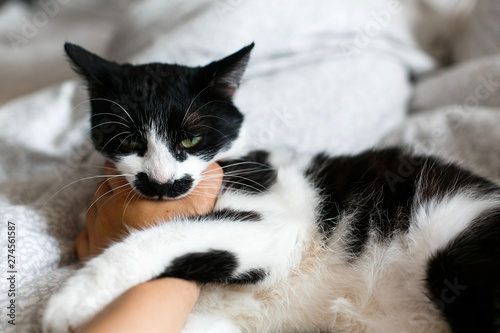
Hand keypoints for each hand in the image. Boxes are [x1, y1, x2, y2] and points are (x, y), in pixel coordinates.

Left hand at [75, 161, 222, 260]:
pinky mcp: (91, 253)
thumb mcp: (204, 201)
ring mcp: (96, 232)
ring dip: (106, 203)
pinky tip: (109, 229)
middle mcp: (106, 210)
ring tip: (125, 208)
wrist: (165, 282)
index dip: (127, 165)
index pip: (114, 166)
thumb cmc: (184, 240)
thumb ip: (208, 176)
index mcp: (128, 194)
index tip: (139, 170)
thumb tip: (209, 164)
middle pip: (102, 185)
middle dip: (116, 183)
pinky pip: (85, 233)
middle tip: (135, 188)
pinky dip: (95, 228)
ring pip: (94, 206)